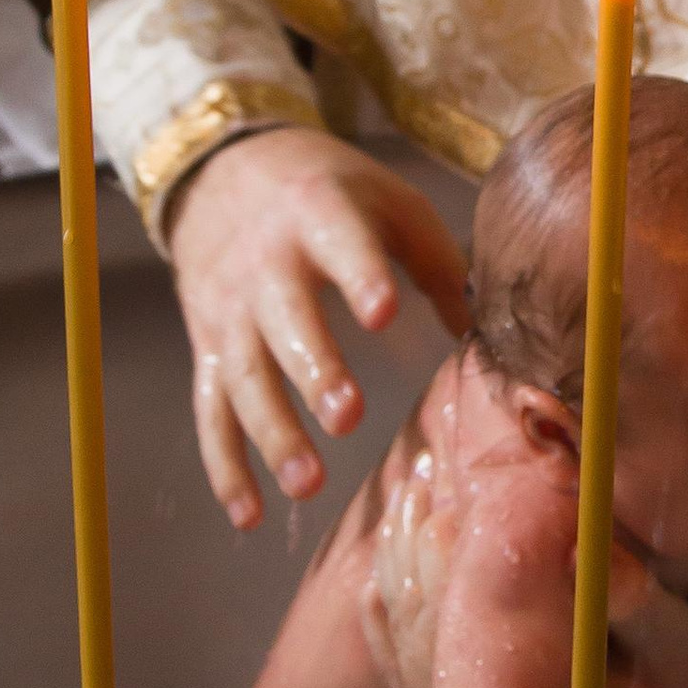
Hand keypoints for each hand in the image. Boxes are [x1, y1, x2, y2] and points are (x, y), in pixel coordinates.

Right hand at [167, 123, 468, 526]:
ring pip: (245, 377)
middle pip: (285, 322)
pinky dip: (225, 467)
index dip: (358, 277)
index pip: (340, 246)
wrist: (221, 173)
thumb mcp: (384, 200)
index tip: (382, 313)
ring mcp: (229, 312)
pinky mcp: (207, 349)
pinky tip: (250, 514)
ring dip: (273, 433)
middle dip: (314, 370)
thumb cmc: (325, 192)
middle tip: (348, 416)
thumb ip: (434, 260)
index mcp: (319, 216)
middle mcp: (265, 265)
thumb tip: (480, 329)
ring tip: (308, 483)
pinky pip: (211, 413)